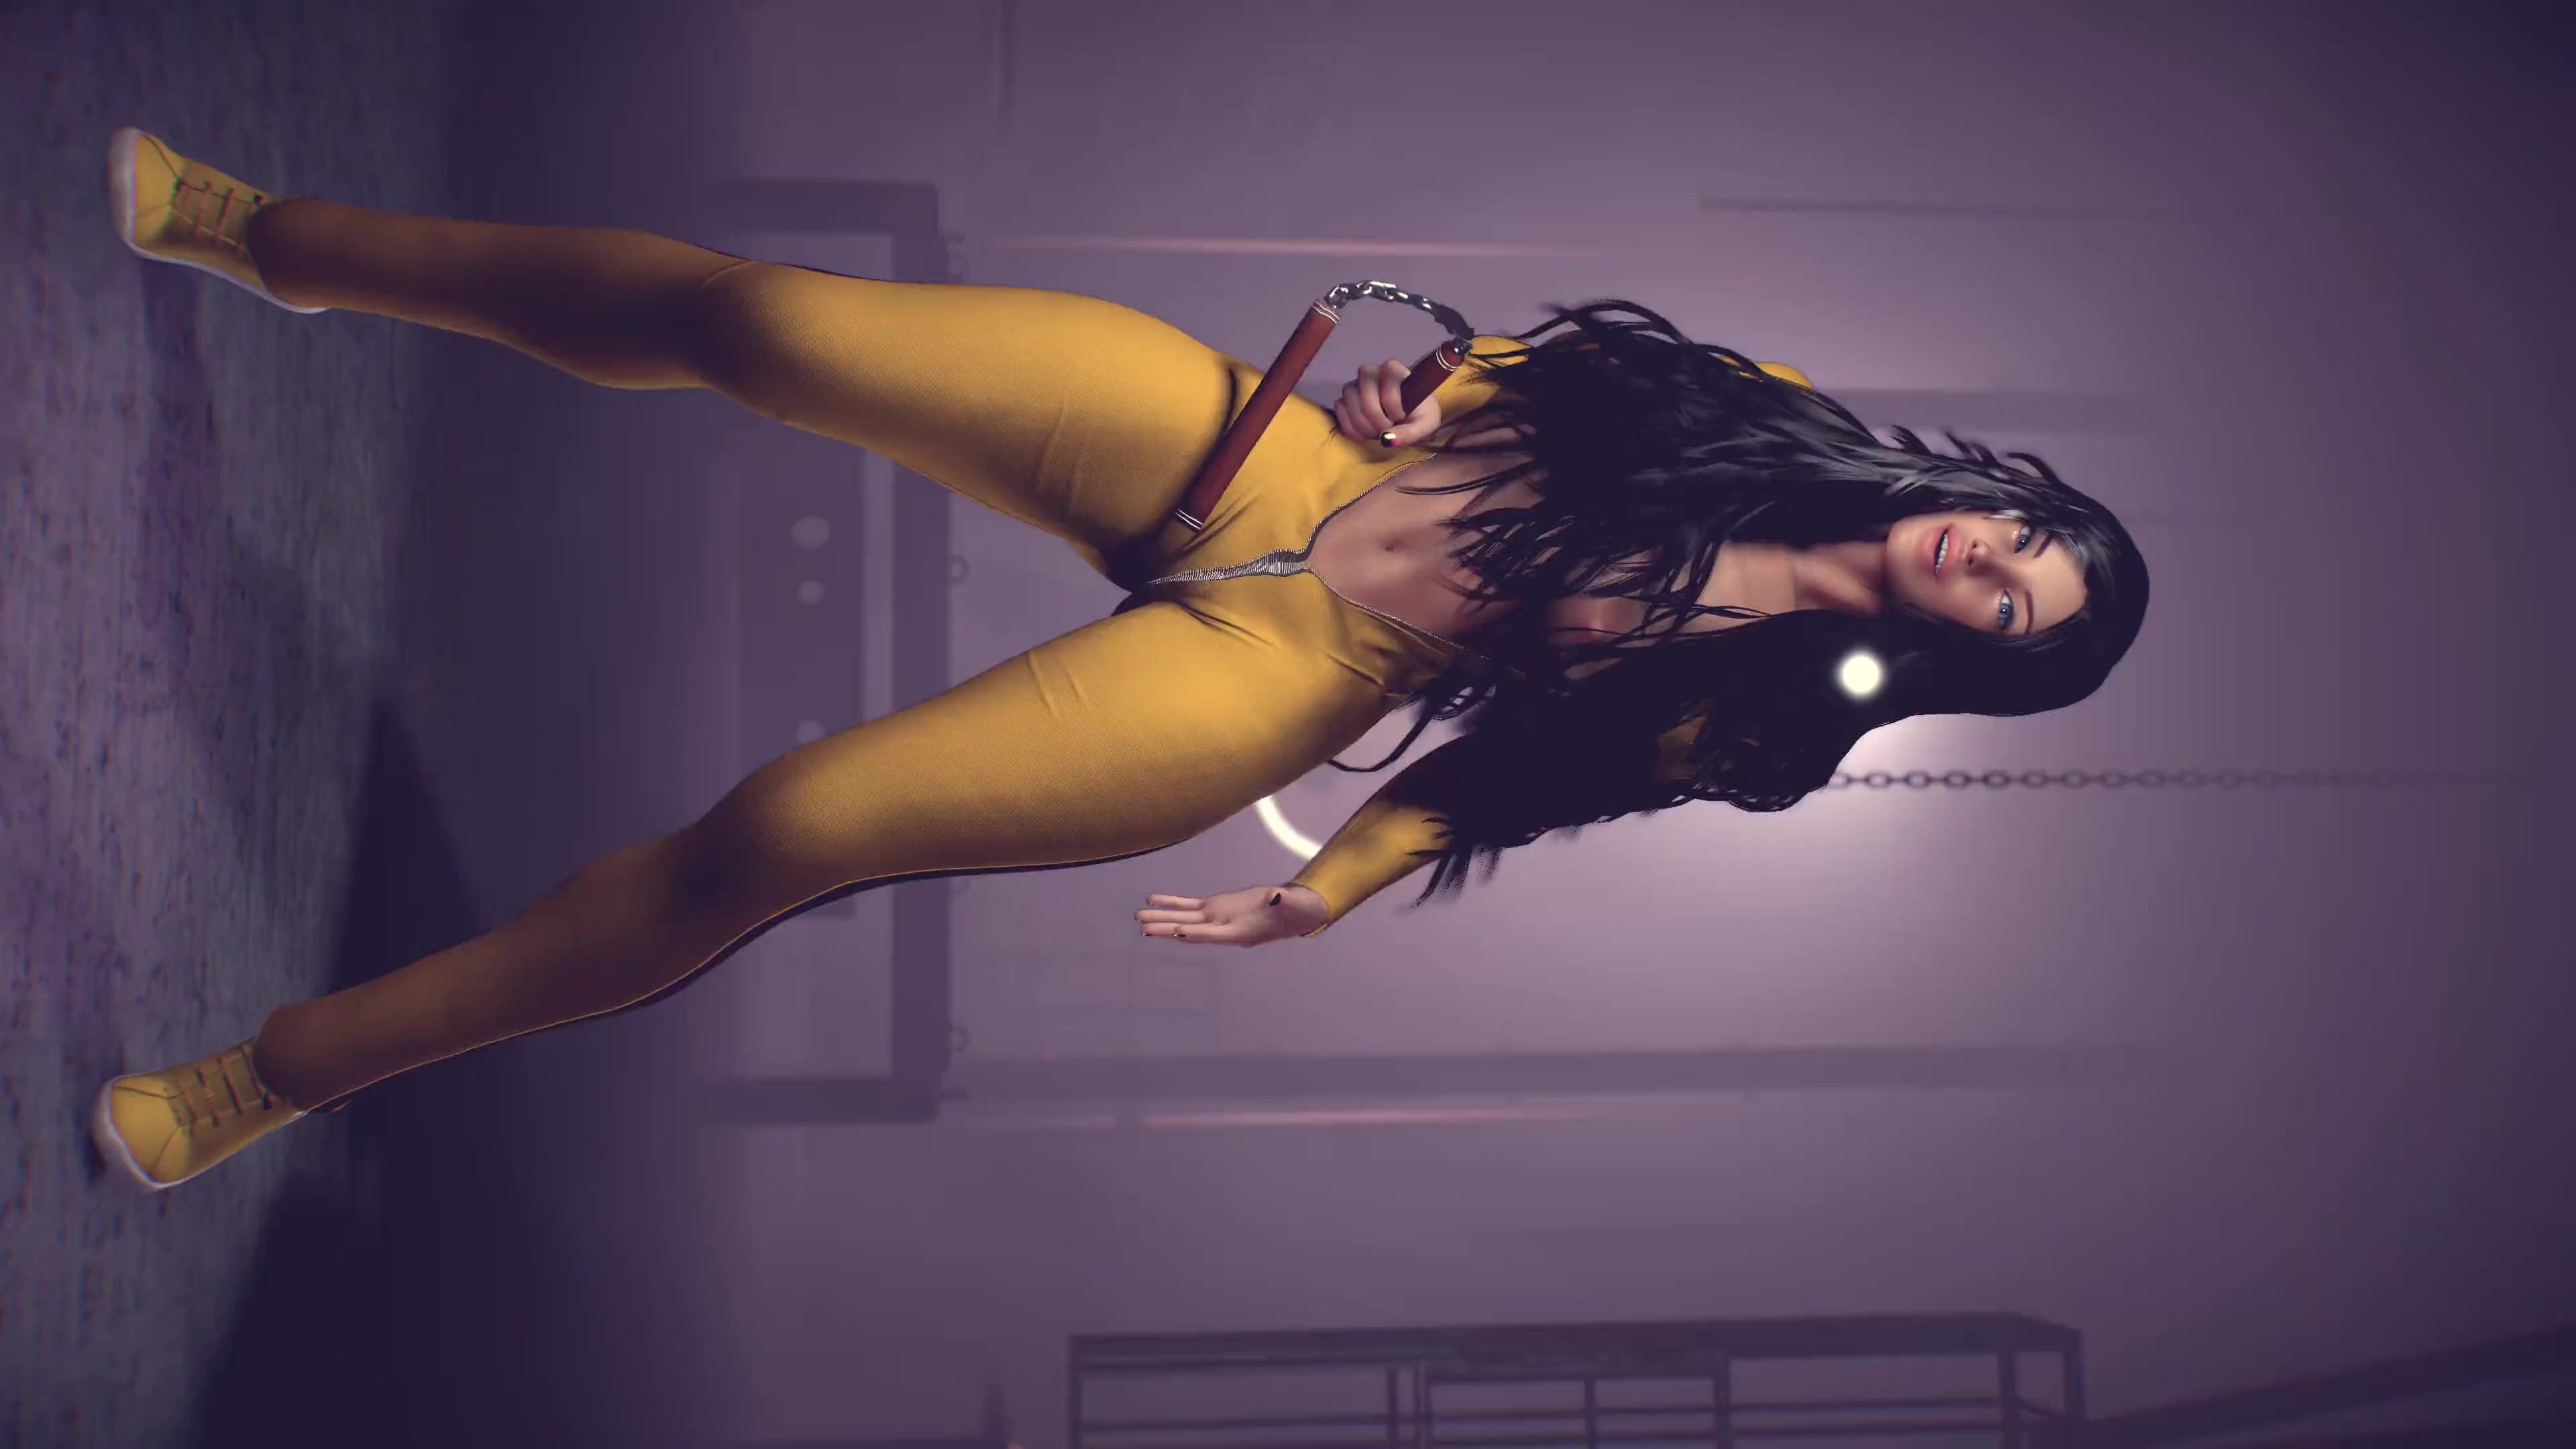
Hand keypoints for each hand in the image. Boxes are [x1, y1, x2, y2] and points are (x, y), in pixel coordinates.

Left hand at [1137, 885, 1327, 946]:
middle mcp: (1224, 928)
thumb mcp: (1294, 905)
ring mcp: (1218, 917)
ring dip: (1162, 918)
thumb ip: (1284, 902)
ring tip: (1138, 918)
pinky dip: (1171, 902)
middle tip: (1143, 929)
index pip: (1216, 934)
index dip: (1198, 933)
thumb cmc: (1297, 911)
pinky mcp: (1217, 906)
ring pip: (1185, 918)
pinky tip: (1153, 900)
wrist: (1294, 911)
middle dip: (1167, 929)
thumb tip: (1278, 896)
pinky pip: (1189, 905)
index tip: (1178, 932)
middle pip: (1191, 929)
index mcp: (1242, 932)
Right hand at [1333, 358, 1442, 447]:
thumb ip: (1409, 433)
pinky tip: (1363, 437)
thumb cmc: (1420, 416)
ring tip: (1376, 434)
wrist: (1410, 421)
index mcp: (1395, 371)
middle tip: (1386, 428)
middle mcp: (1373, 373)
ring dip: (1361, 422)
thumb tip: (1385, 438)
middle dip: (1374, 414)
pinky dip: (1350, 427)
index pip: (1387, 375)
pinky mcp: (1346, 400)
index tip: (1401, 416)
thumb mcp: (1424, 426)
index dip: (1392, 400)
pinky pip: (1339, 408)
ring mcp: (1357, 385)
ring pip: (1349, 397)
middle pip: (1364, 386)